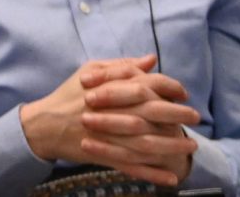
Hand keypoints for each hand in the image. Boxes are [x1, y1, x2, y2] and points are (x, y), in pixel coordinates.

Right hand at [17, 55, 199, 185]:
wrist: (44, 124)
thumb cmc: (69, 95)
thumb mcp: (90, 71)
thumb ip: (122, 65)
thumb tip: (151, 60)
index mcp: (109, 87)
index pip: (146, 83)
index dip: (169, 86)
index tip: (183, 93)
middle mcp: (111, 110)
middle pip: (152, 112)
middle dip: (178, 115)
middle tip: (196, 117)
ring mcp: (109, 135)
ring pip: (148, 142)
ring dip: (173, 146)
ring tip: (191, 147)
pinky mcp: (105, 155)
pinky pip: (134, 167)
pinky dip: (154, 174)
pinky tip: (171, 178)